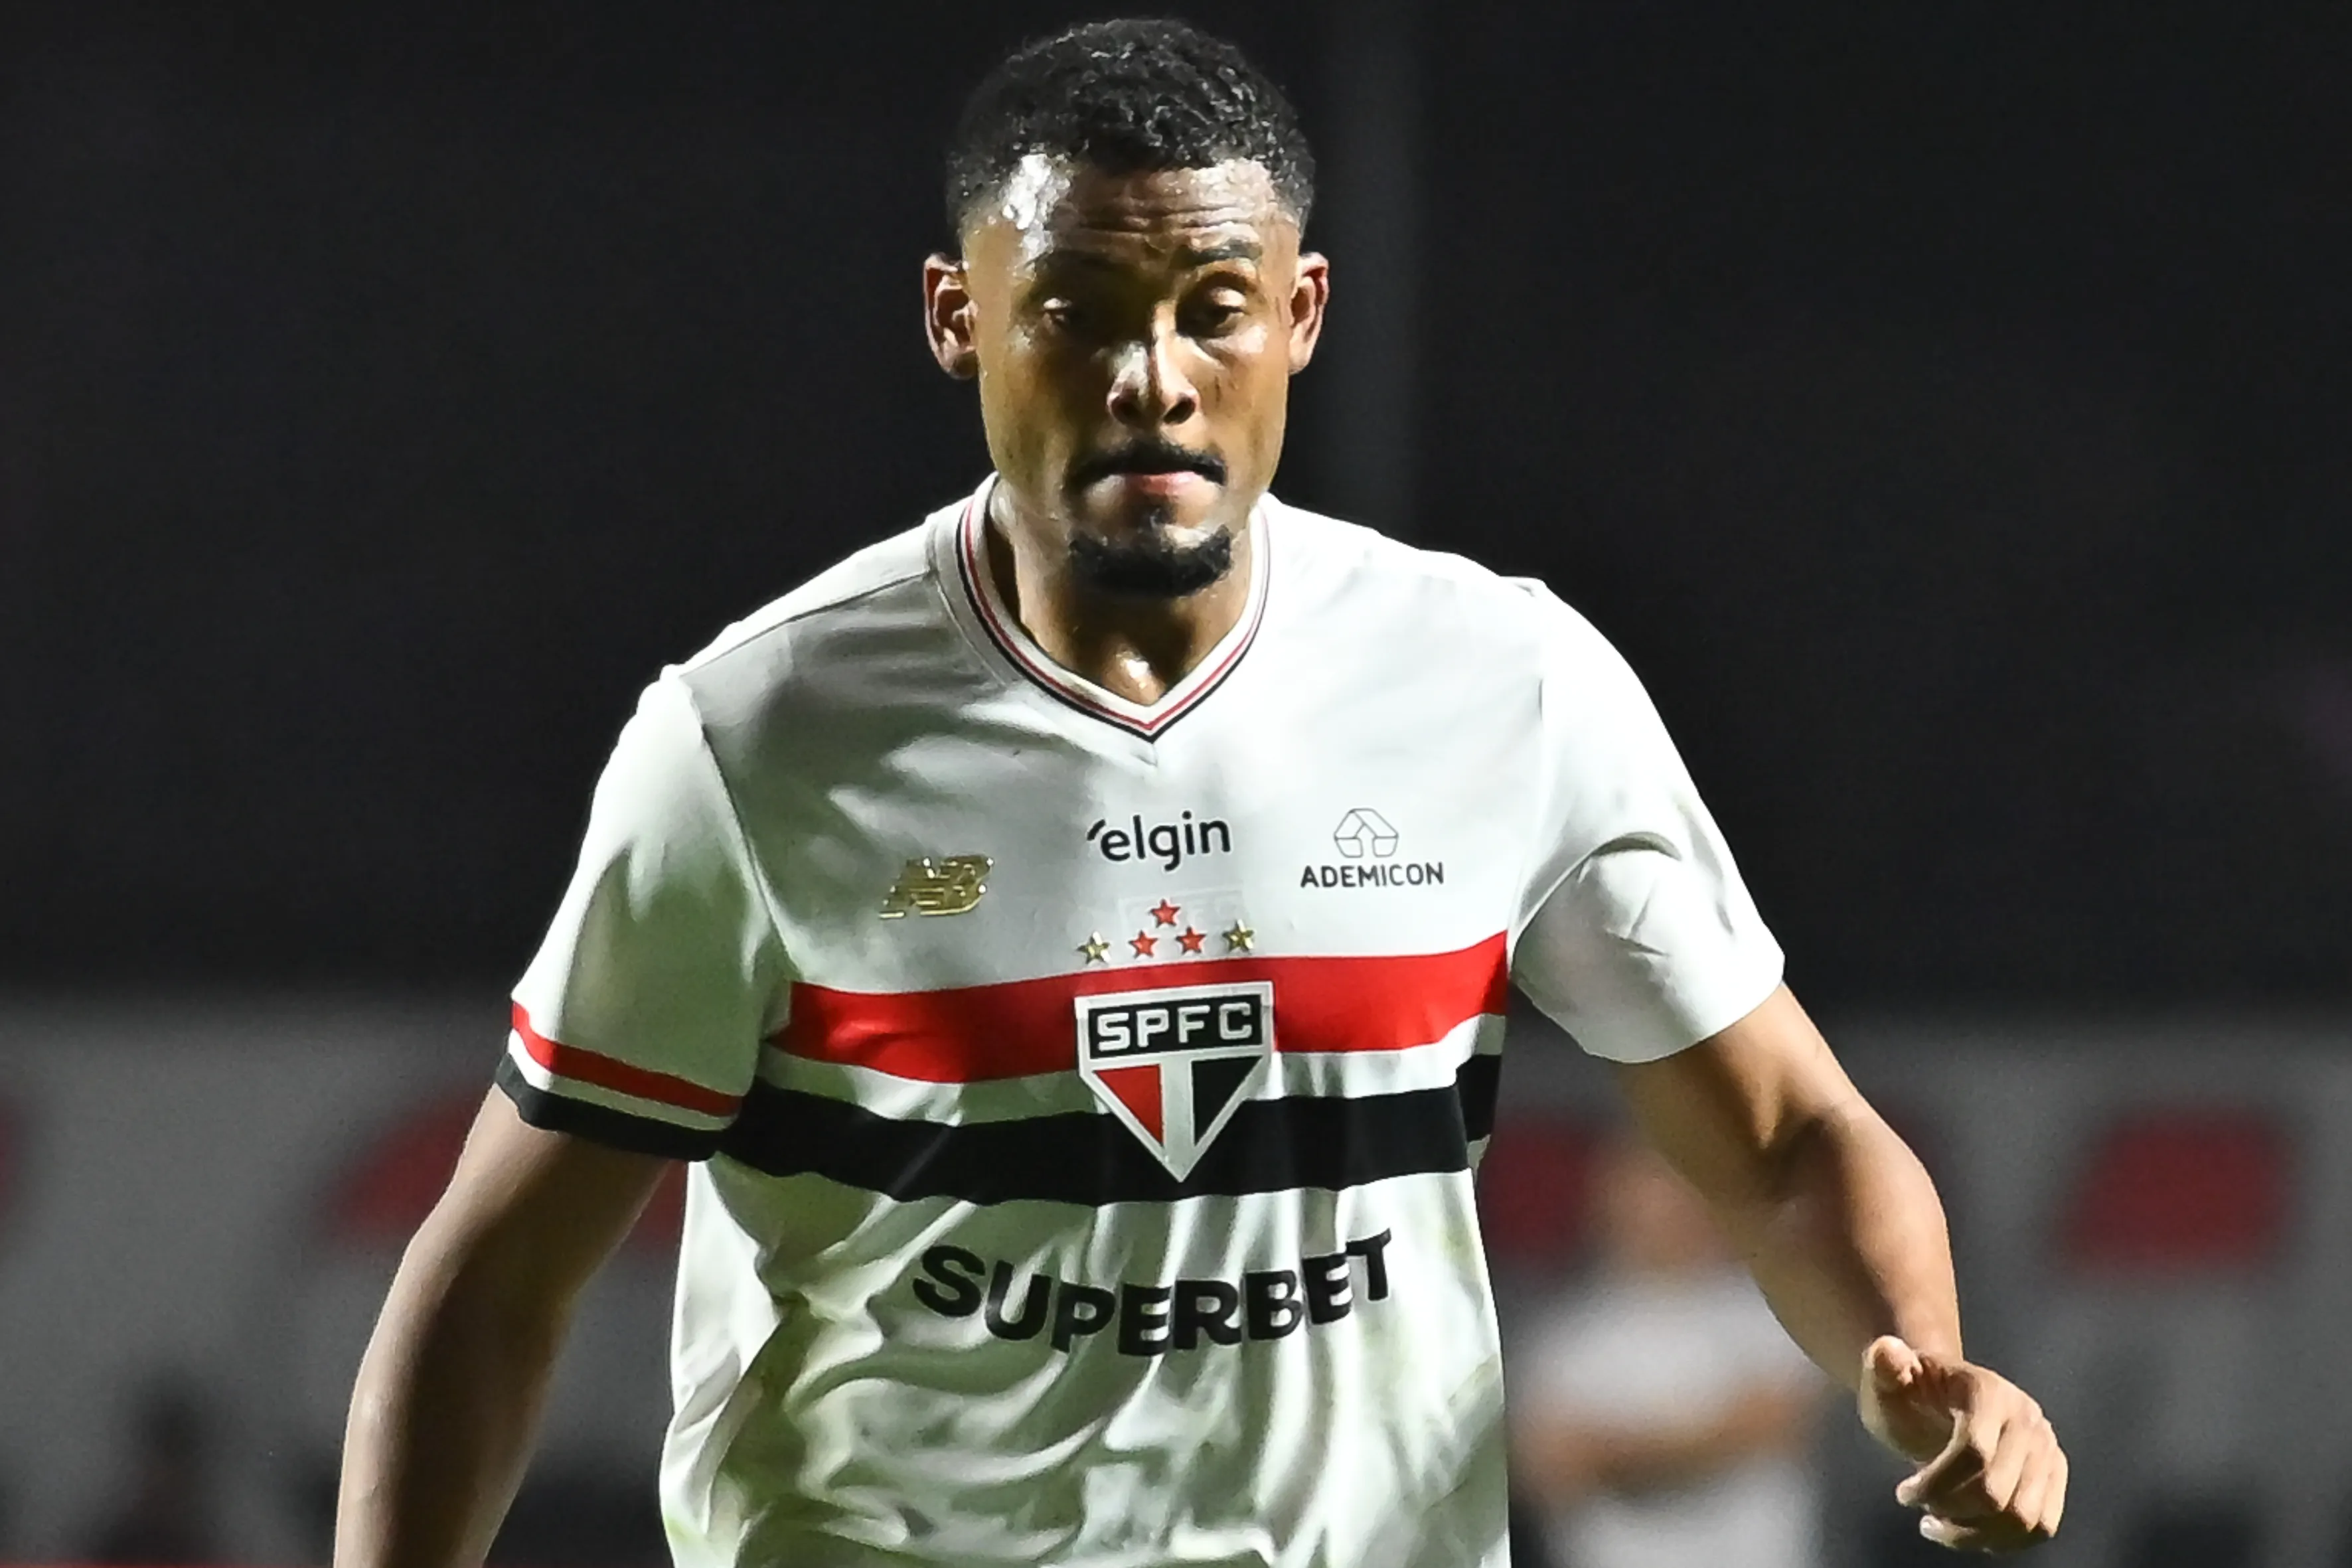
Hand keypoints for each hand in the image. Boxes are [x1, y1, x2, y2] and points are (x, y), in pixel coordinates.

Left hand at [1859, 1335, 2066, 1551]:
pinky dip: (2002, 1541)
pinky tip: (1967, 1531)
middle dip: (1951, 1509)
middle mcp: (2027, 1419)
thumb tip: (1888, 1350)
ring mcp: (2046, 1449)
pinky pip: (2040, 1527)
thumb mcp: (1884, 1379)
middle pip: (1996, 1491)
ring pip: (2022, 1518)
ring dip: (1975, 1533)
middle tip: (1921, 1508)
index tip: (1904, 1494)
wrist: (1938, 1400)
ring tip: (1940, 1524)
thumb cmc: (1907, 1394)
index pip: (1973, 1451)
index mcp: (1988, 1391)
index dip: (1935, 1483)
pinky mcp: (2053, 1476)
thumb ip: (1882, 1365)